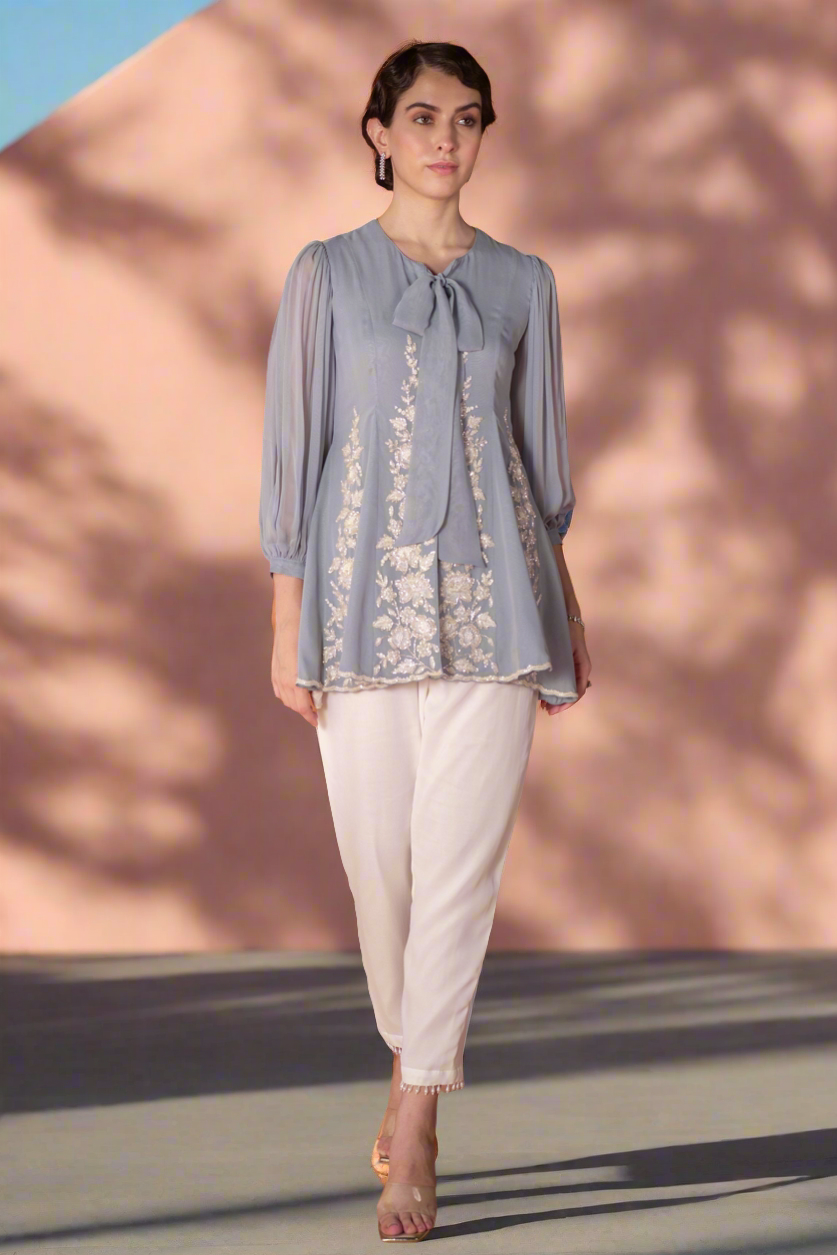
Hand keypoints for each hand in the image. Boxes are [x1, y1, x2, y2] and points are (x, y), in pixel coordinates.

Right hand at [270, 583, 318, 728]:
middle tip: (317, 713)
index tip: (318, 721)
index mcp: (294, 677)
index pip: (301, 705)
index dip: (309, 715)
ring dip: (296, 704)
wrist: (290, 614)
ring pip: (284, 697)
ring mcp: (276, 672)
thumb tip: (321, 692)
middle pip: (293, 704)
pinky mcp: (274, 667)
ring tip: (308, 704)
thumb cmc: (308, 633)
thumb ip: (316, 676)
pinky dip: (287, 695)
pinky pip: (278, 688)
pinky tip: (294, 693)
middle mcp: (283, 677)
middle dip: (304, 711)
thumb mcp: (316, 656)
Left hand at [539, 621, 590, 716]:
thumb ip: (564, 665)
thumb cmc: (568, 632)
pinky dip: (553, 689)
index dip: (567, 702)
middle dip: (559, 703)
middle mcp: (579, 670)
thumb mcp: (567, 649)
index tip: (554, 709)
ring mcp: (572, 668)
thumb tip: (554, 683)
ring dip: (556, 698)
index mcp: (583, 667)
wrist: (566, 617)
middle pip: (571, 692)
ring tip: (543, 704)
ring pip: (566, 688)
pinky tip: (543, 693)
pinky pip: (562, 681)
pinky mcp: (565, 665)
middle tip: (546, 709)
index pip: (578, 691)